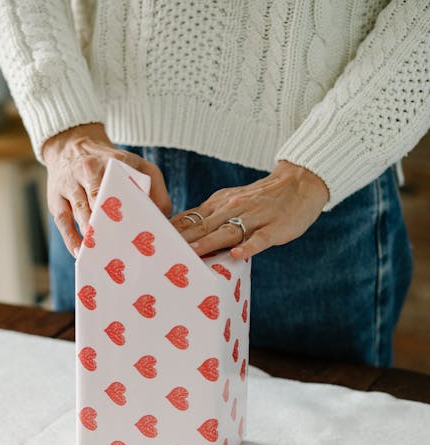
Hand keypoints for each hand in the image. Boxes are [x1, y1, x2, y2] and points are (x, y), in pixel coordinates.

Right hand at [43, 123, 171, 255]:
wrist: (71, 145)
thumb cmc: (110, 162)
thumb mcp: (138, 164)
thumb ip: (155, 187)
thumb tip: (161, 216)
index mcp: (108, 163)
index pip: (117, 190)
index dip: (124, 213)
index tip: (134, 233)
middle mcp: (85, 172)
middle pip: (96, 204)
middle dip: (108, 228)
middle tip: (121, 250)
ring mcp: (68, 186)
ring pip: (80, 214)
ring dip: (91, 237)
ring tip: (103, 257)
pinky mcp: (55, 200)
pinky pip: (63, 223)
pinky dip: (72, 240)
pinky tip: (82, 254)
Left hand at [170, 160, 328, 259]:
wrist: (298, 184)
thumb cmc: (260, 199)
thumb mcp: (230, 202)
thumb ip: (208, 217)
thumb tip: (181, 232)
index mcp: (219, 205)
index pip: (190, 219)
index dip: (171, 232)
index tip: (151, 243)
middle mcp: (232, 209)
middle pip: (203, 226)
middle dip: (182, 240)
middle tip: (162, 254)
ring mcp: (254, 219)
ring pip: (227, 232)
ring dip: (208, 243)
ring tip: (192, 254)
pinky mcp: (274, 228)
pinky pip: (259, 239)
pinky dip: (248, 247)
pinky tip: (236, 256)